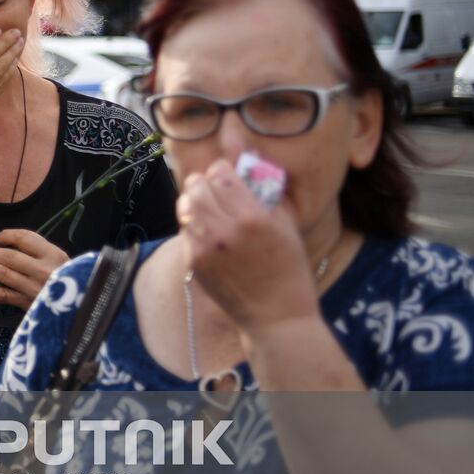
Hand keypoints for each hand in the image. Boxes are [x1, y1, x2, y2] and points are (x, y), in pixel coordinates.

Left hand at [0, 229, 68, 308]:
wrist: (81, 306)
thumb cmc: (69, 279)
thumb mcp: (61, 259)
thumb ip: (40, 250)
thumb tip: (9, 243)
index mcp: (53, 255)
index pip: (25, 239)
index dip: (8, 236)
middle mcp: (43, 270)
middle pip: (10, 257)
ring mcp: (34, 288)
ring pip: (4, 274)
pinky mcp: (28, 304)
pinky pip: (4, 297)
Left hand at [177, 159, 317, 335]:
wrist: (276, 316)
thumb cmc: (289, 268)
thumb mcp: (286, 225)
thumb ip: (265, 190)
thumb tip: (249, 157)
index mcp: (252, 217)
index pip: (220, 173)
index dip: (222, 169)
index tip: (227, 173)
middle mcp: (224, 230)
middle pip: (196, 186)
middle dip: (203, 182)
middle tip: (211, 186)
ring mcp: (204, 247)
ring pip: (184, 206)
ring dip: (194, 201)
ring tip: (207, 206)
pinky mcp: (193, 262)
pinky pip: (184, 230)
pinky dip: (193, 224)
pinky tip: (208, 230)